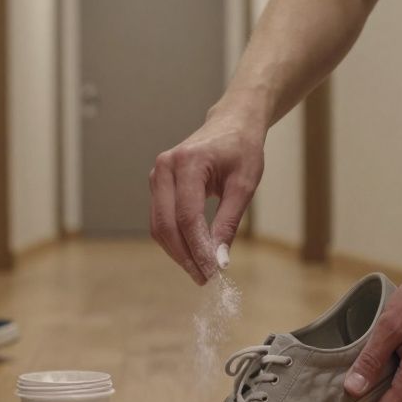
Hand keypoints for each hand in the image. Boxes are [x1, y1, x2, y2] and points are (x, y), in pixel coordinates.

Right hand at [149, 108, 264, 283]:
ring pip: (159, 226)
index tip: (212, 272)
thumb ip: (229, 223)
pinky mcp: (157, 185)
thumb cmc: (242, 149)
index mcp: (188, 163)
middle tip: (205, 278)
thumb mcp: (244, 185)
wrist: (232, 123)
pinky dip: (174, 240)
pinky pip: (160, 219)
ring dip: (177, 252)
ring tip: (200, 270)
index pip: (187, 216)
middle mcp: (165, 168)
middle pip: (166, 224)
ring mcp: (157, 176)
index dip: (198, 248)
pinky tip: (193, 253)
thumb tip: (219, 260)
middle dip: (184, 256)